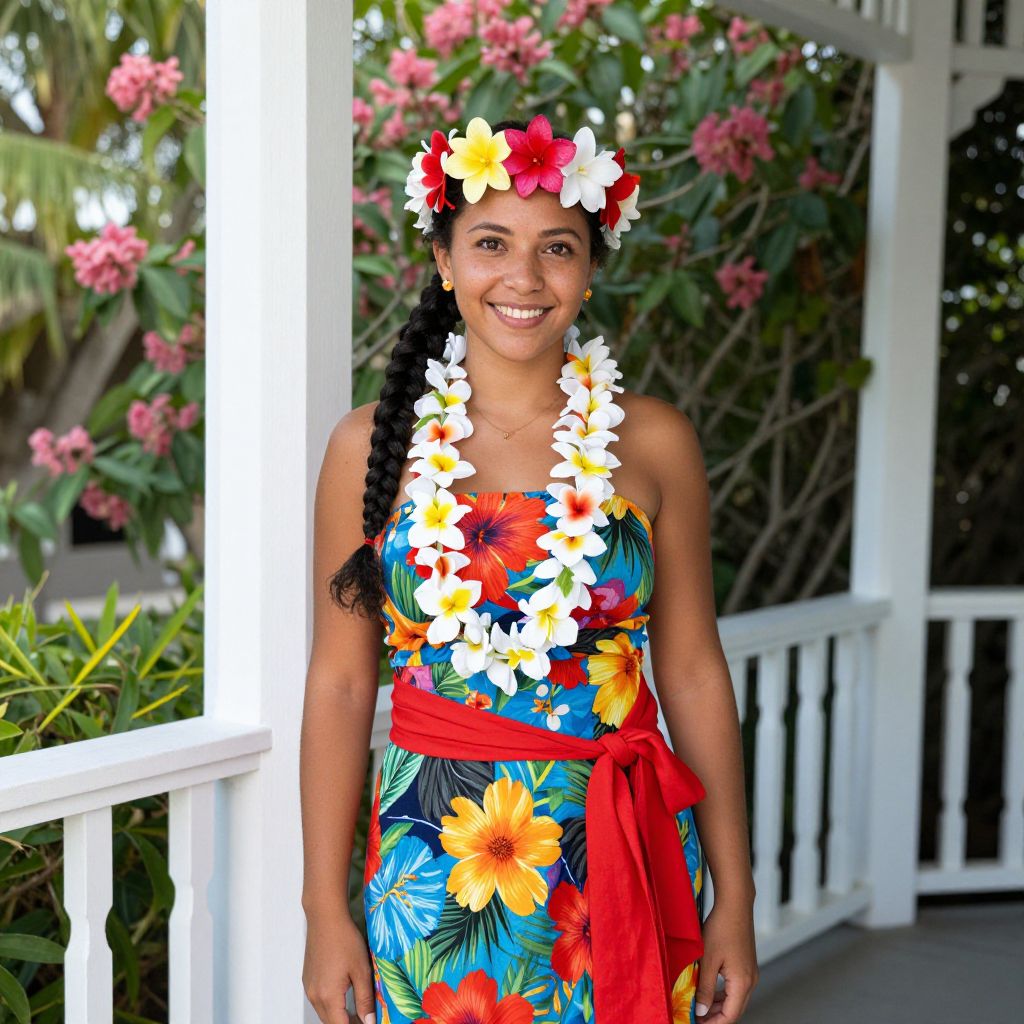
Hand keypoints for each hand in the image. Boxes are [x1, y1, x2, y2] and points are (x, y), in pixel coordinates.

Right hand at [303, 911, 376, 1023]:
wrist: (326, 918)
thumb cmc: (345, 939)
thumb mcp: (361, 970)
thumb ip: (365, 999)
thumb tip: (369, 1021)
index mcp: (328, 996)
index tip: (367, 1023)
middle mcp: (315, 996)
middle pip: (331, 1022)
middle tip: (366, 1018)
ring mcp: (309, 988)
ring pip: (324, 1013)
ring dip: (339, 1016)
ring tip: (358, 1010)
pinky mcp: (308, 980)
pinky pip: (319, 1001)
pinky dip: (331, 1005)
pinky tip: (345, 995)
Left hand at [694, 898, 758, 1022]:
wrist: (735, 904)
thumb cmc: (721, 928)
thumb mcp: (708, 960)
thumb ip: (704, 988)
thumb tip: (701, 1011)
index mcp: (742, 983)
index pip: (729, 1016)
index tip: (695, 1023)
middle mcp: (750, 981)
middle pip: (733, 1010)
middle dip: (714, 1017)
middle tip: (695, 1017)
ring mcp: (750, 973)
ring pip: (734, 999)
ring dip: (717, 1006)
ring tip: (698, 1007)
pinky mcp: (746, 965)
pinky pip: (735, 987)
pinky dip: (721, 993)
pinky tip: (708, 991)